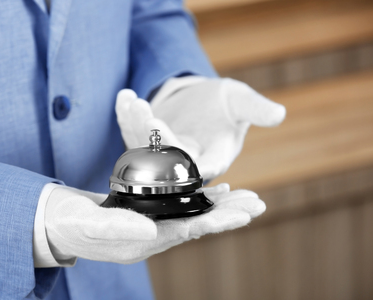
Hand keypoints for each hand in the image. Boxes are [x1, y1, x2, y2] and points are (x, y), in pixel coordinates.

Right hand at [44, 184, 264, 264]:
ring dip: (219, 207)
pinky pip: (179, 207)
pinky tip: (213, 190)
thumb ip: (117, 227)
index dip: (216, 222)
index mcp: (142, 242)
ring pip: (192, 215)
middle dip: (228, 215)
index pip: (187, 231)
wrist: (56, 223)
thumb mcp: (87, 224)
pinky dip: (198, 198)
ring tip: (245, 197)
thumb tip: (151, 229)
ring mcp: (151, 226)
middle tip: (258, 203)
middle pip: (198, 224)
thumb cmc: (68, 224)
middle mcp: (152, 237)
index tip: (244, 214)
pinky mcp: (147, 214)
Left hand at [116, 77, 285, 180]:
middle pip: (169, 157)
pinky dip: (126, 114)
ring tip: (134, 101)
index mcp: (211, 159)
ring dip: (138, 124)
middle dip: (158, 139)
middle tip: (150, 118)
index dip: (192, 163)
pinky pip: (132, 130)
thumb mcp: (241, 102)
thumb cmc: (225, 104)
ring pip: (145, 144)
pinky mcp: (143, 140)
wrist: (201, 100)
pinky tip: (124, 96)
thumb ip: (255, 110)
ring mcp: (161, 152)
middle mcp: (184, 161)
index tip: (182, 149)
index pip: (203, 167)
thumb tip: (279, 114)